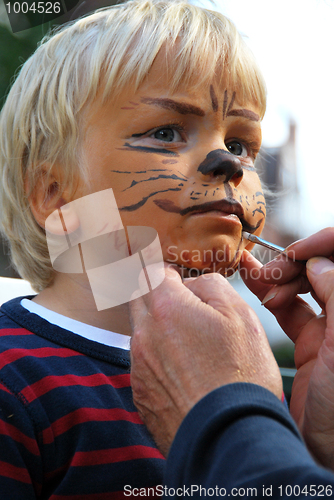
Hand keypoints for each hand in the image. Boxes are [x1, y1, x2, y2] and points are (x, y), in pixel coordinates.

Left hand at [130, 264, 281, 456]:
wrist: (229, 437)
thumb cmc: (241, 373)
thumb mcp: (241, 314)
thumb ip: (210, 284)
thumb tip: (190, 283)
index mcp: (167, 308)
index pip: (153, 271)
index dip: (168, 271)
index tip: (179, 278)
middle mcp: (144, 334)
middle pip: (139, 298)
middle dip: (157, 295)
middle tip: (182, 306)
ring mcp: (138, 366)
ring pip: (140, 331)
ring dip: (157, 327)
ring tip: (188, 344)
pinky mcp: (139, 393)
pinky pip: (142, 363)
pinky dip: (156, 358)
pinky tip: (182, 373)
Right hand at [239, 227, 333, 467]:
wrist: (324, 450)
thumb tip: (318, 262)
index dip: (323, 244)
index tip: (297, 250)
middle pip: (322, 266)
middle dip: (295, 263)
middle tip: (272, 275)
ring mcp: (329, 325)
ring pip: (304, 282)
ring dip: (280, 278)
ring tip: (261, 286)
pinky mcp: (308, 339)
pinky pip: (288, 305)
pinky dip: (269, 291)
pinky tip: (252, 279)